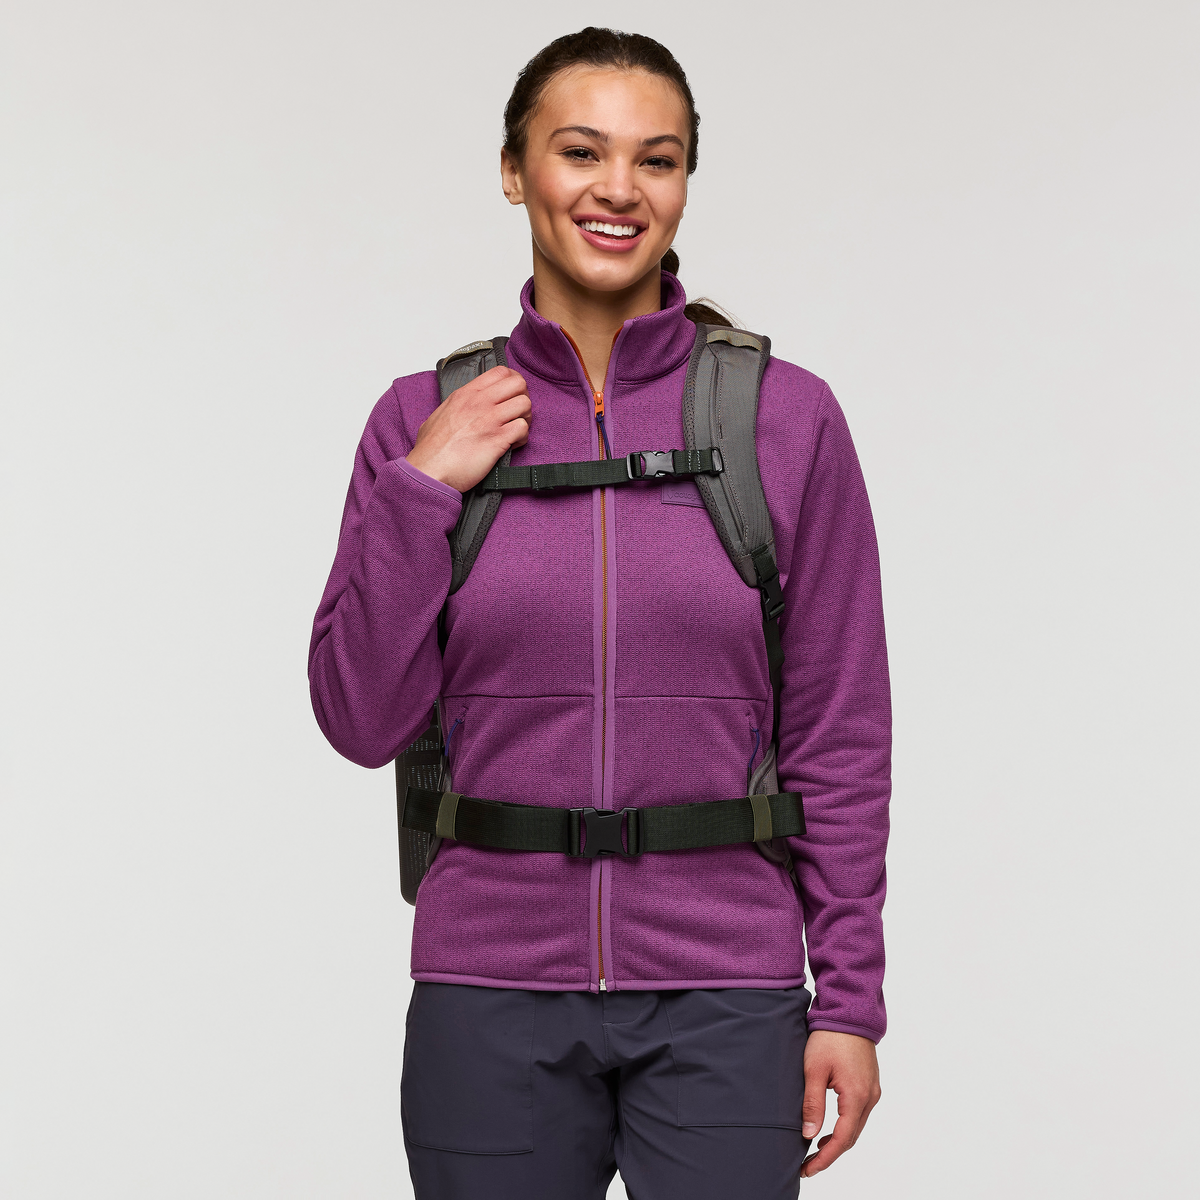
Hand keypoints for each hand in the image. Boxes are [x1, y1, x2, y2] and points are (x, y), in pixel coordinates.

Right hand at [406, 366, 531, 491]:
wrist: (429, 471)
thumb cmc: (431, 449)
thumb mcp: (439, 414)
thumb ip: (454, 405)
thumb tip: (458, 407)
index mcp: (466, 394)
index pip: (500, 372)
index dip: (512, 382)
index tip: (510, 395)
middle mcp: (479, 402)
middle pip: (518, 383)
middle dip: (523, 397)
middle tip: (516, 413)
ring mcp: (489, 420)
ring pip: (525, 404)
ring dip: (525, 417)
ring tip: (515, 429)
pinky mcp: (497, 440)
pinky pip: (523, 428)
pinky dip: (522, 437)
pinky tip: (512, 444)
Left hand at [800, 1030, 880, 1178]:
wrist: (850, 1013)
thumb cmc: (830, 1037)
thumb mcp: (813, 1069)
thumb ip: (812, 1103)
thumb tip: (809, 1134)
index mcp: (857, 1096)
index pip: (842, 1139)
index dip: (825, 1158)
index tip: (808, 1169)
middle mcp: (870, 1097)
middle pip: (851, 1137)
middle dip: (830, 1154)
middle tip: (808, 1164)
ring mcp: (872, 1091)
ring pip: (856, 1127)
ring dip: (838, 1141)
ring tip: (815, 1150)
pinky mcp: (870, 1084)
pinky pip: (859, 1114)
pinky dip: (845, 1126)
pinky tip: (829, 1129)